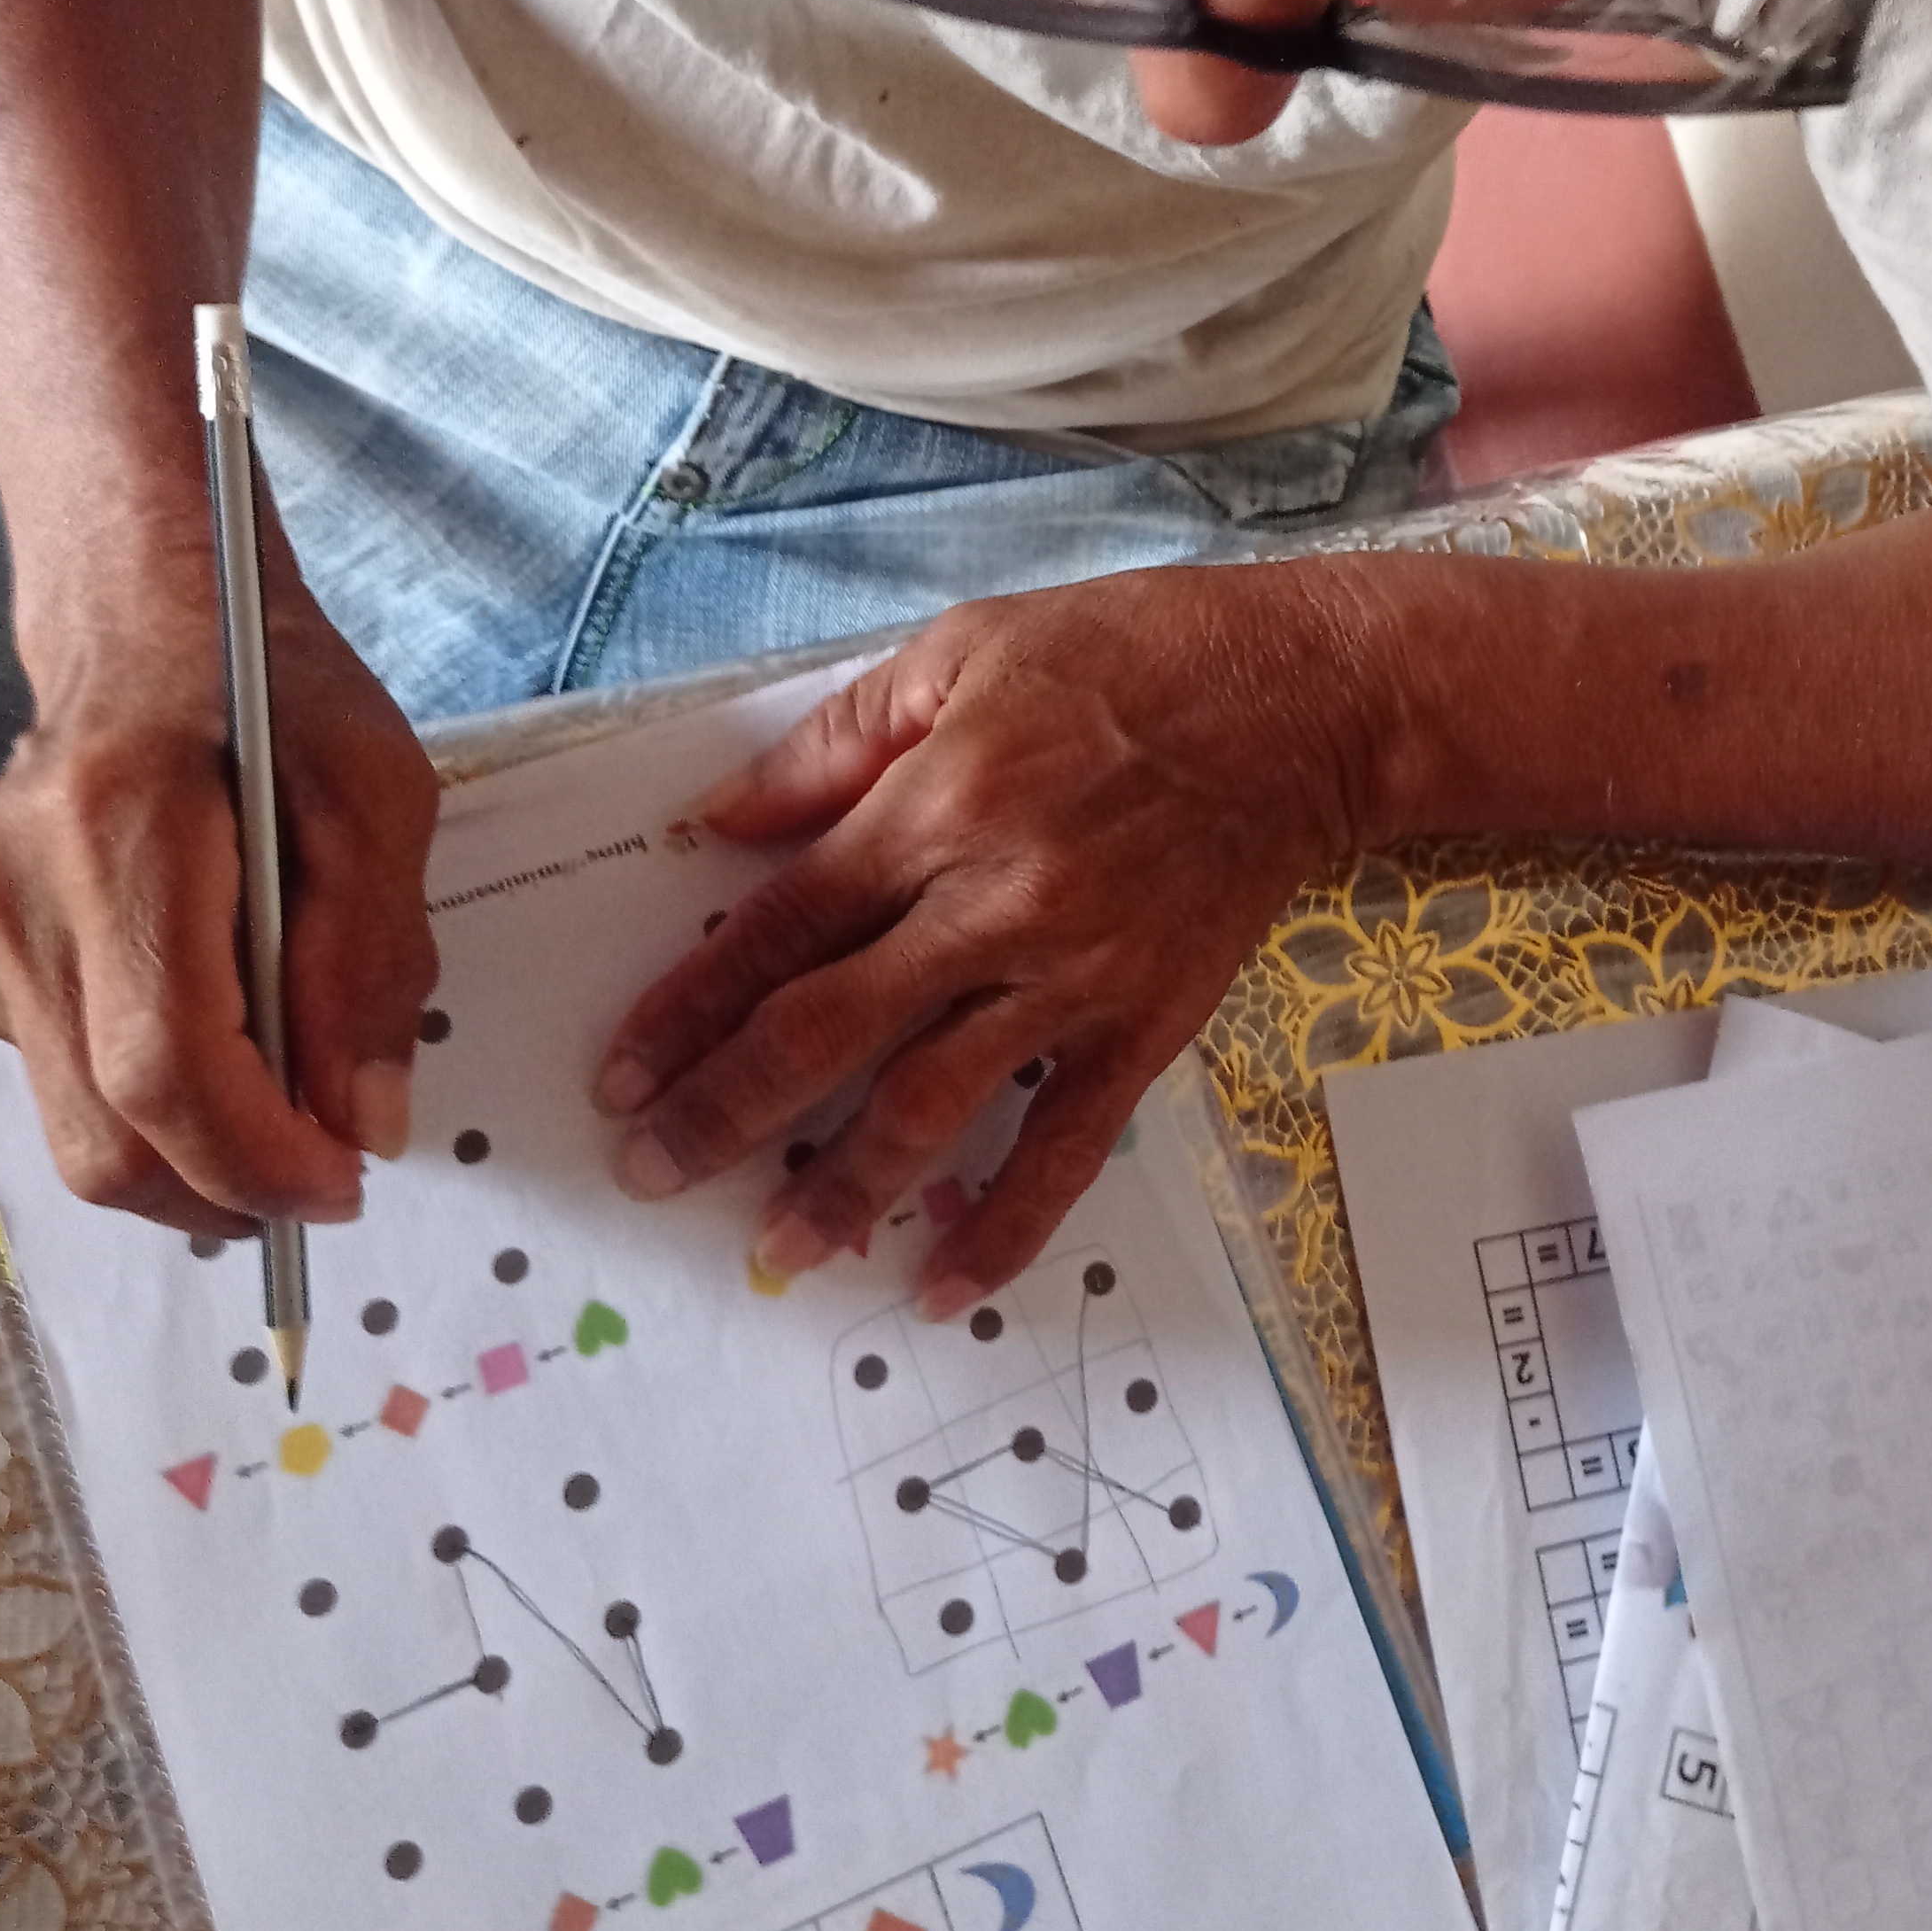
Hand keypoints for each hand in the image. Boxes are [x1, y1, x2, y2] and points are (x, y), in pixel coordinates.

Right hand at [0, 541, 440, 1235]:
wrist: (142, 625)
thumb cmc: (266, 694)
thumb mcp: (373, 796)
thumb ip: (373, 961)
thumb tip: (363, 1119)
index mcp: (121, 832)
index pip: (166, 1067)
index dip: (259, 1157)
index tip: (342, 1181)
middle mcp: (16, 894)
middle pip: (109, 1135)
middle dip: (229, 1189)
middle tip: (321, 1172)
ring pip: (78, 1134)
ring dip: (189, 1159)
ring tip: (274, 1109)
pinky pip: (55, 1087)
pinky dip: (139, 1104)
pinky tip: (201, 1037)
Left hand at [593, 560, 1387, 1304]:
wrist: (1307, 702)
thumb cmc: (1134, 655)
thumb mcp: (964, 649)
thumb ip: (835, 742)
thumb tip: (721, 822)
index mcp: (938, 803)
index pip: (782, 929)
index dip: (691, 1007)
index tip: (624, 1071)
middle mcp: (996, 903)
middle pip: (831, 1032)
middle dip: (729, 1113)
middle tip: (654, 1173)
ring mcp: (1075, 975)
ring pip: (932, 1106)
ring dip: (844, 1187)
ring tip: (778, 1250)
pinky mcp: (1147, 1023)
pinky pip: (1065, 1143)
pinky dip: (1005, 1222)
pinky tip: (944, 1281)